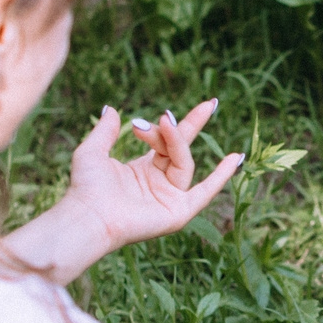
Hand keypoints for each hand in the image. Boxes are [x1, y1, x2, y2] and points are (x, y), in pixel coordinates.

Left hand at [59, 100, 244, 250]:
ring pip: (184, 163)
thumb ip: (106, 130)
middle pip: (180, 150)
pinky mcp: (178, 213)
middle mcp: (160, 184)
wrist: (88, 215)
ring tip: (163, 122)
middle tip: (196, 107)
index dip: (170, 125)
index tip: (156, 115)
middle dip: (188, 127)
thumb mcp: (93, 151)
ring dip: (176, 142)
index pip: (167, 143)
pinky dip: (222, 176)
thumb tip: (112, 108)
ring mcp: (170, 199)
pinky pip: (205, 193)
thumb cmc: (86, 188)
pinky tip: (236, 157)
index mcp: (143, 171)